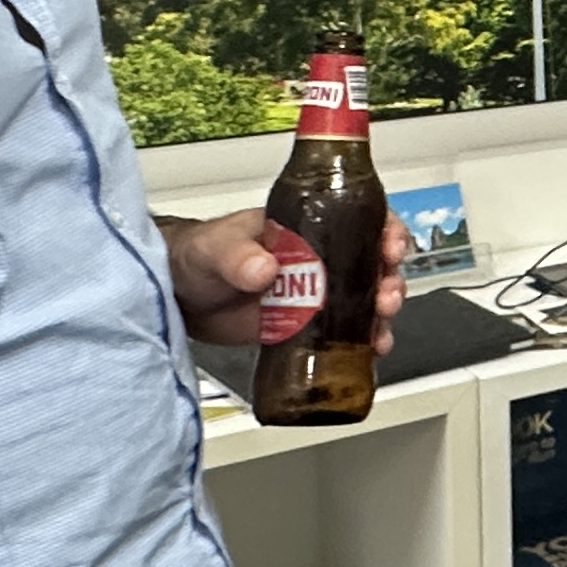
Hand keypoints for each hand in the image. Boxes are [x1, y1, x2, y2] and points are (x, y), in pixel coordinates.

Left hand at [164, 206, 406, 349]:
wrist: (177, 297)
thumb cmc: (195, 255)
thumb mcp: (215, 246)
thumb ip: (237, 255)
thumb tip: (263, 268)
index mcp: (302, 226)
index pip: (355, 217)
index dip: (382, 228)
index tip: (389, 244)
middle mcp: (316, 258)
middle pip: (370, 262)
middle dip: (389, 277)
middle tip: (386, 294)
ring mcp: (312, 293)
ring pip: (364, 298)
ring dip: (381, 312)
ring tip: (380, 326)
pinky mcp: (303, 325)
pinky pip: (343, 332)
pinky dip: (363, 340)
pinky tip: (372, 349)